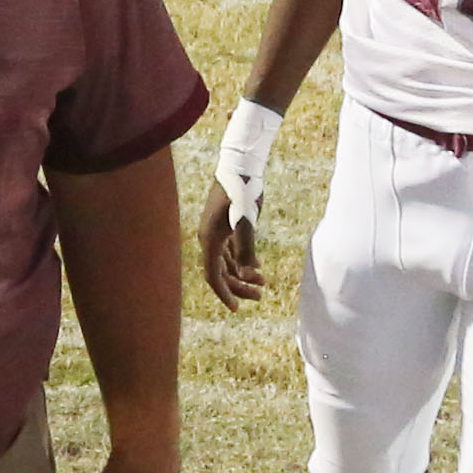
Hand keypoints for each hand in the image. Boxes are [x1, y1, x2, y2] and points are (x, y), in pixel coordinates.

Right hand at [201, 95, 284, 310]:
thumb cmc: (242, 188)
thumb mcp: (247, 218)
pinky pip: (230, 252)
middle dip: (239, 286)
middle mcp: (208, 238)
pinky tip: (256, 268)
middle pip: (220, 273)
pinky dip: (242, 262)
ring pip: (226, 263)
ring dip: (243, 275)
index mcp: (210, 238)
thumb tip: (246, 275)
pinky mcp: (223, 225)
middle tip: (260, 295)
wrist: (239, 163)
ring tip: (263, 284)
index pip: (213, 276)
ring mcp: (215, 232)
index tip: (237, 309)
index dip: (224, 294)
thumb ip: (246, 248)